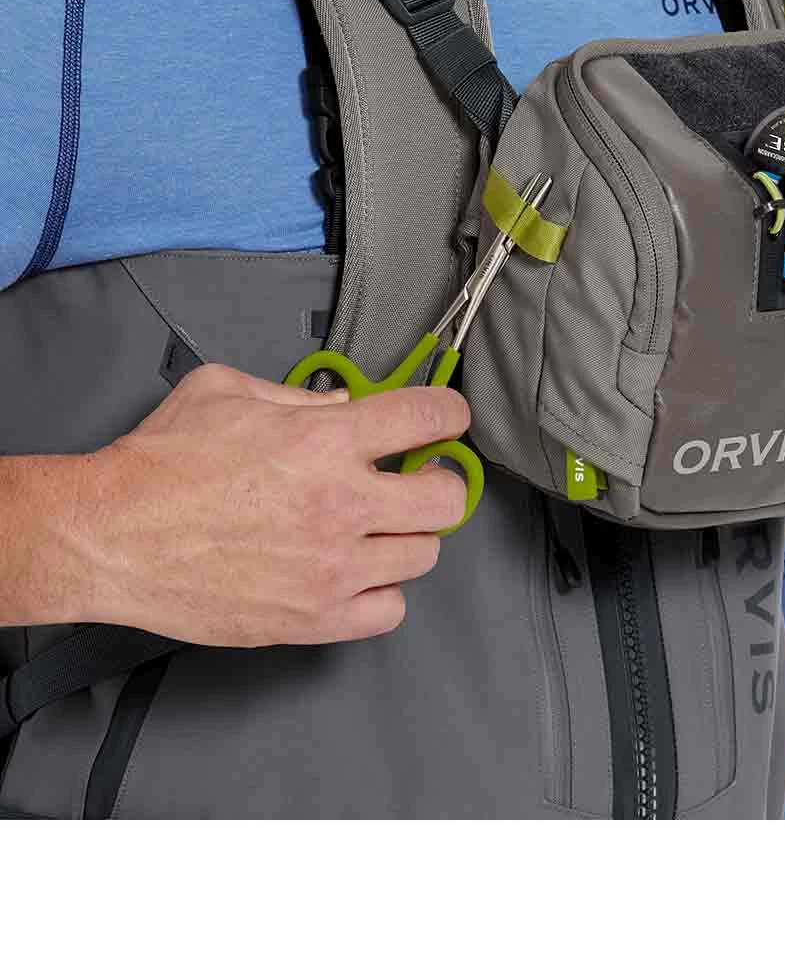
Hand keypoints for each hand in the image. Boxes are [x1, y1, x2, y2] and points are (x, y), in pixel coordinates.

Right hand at [68, 363, 469, 646]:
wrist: (109, 536)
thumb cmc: (159, 464)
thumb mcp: (228, 392)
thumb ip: (300, 395)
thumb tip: (346, 405)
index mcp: (325, 440)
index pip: (429, 418)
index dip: (448, 413)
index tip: (446, 419)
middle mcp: (341, 504)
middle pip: (445, 499)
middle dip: (439, 482)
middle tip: (418, 479)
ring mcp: (331, 568)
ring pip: (423, 555)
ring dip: (409, 536)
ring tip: (380, 528)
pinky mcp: (311, 619)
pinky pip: (388, 612)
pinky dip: (383, 593)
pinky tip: (359, 575)